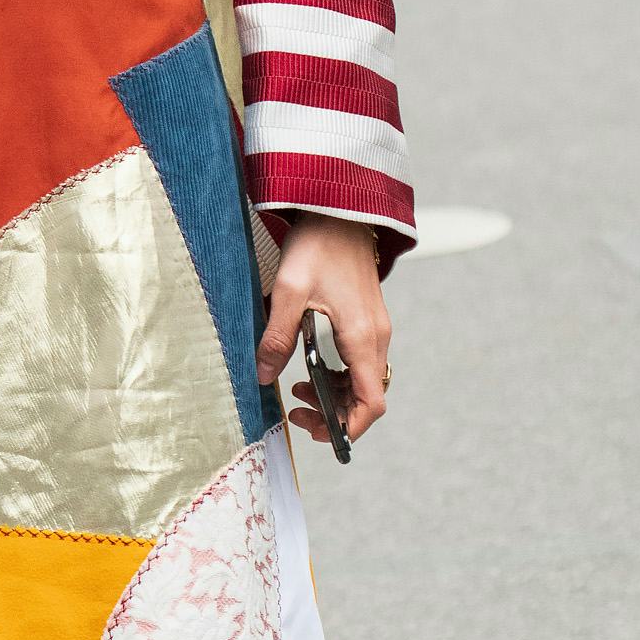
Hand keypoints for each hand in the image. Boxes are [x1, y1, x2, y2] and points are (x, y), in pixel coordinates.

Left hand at [258, 212, 391, 449]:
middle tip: (297, 413)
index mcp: (362, 337)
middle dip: (336, 415)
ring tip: (297, 392)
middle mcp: (376, 338)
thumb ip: (277, 336)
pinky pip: (359, 362)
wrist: (339, 209)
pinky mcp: (366, 321)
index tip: (316, 430)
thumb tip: (263, 376)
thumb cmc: (318, 245)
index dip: (348, 427)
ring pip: (363, 381)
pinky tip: (309, 368)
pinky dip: (337, 375)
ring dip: (334, 395)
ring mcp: (374, 329)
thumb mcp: (288, 291)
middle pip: (368, 397)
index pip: (371, 402)